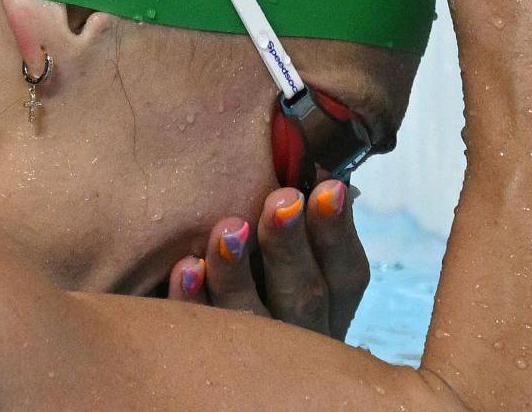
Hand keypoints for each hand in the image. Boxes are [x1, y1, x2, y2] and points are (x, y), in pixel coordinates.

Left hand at [166, 180, 368, 340]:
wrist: (224, 368)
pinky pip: (199, 334)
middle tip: (282, 200)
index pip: (347, 273)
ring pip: (253, 319)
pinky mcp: (207, 359)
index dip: (338, 231)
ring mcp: (256, 355)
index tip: (329, 186)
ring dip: (239, 272)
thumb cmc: (263, 278)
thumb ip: (306, 223)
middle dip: (291, 245)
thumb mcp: (295, 259)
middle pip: (304, 296)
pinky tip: (184, 269)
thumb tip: (322, 164)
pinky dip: (193, 302)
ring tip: (227, 229)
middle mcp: (301, 336)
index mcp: (331, 306)